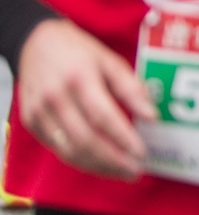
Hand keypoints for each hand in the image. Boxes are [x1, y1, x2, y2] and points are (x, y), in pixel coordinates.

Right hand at [17, 19, 154, 180]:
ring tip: (121, 171)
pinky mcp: (31, 122)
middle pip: (85, 139)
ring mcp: (40, 111)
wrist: (36, 43)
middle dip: (113, 160)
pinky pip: (57, 148)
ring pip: (70, 150)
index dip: (123, 138)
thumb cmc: (78, 52)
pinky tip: (99, 163)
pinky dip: (80, 160)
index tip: (141, 152)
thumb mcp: (110, 60)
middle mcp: (56, 97)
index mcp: (79, 77)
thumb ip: (131, 88)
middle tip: (134, 169)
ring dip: (98, 166)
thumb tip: (151, 115)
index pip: (103, 116)